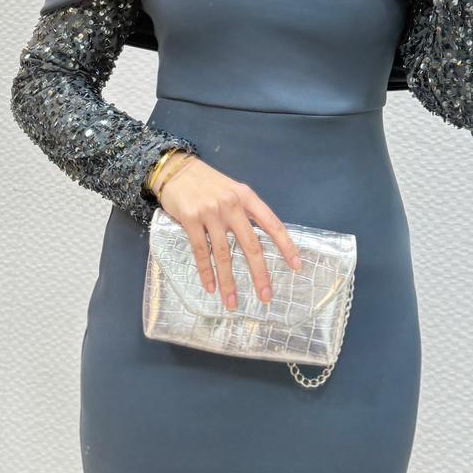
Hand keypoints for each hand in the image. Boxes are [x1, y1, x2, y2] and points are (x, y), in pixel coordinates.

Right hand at [156, 156, 302, 309]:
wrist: (176, 169)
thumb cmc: (208, 184)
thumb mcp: (233, 191)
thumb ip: (246, 212)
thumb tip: (260, 242)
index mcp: (247, 197)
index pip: (272, 224)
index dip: (286, 246)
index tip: (296, 266)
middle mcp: (231, 204)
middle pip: (250, 245)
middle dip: (259, 273)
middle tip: (266, 296)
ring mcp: (210, 212)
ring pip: (223, 254)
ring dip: (229, 281)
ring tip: (232, 302)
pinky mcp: (190, 219)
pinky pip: (200, 251)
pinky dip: (206, 272)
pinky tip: (210, 287)